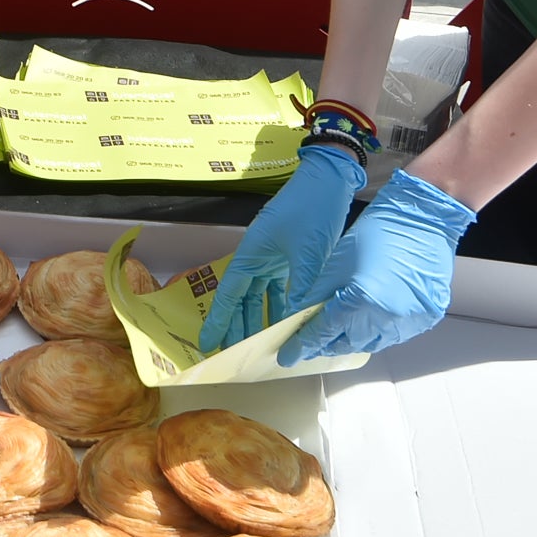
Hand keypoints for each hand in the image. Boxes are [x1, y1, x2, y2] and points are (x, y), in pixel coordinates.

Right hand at [197, 144, 363, 354]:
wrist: (330, 180)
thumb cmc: (312, 210)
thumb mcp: (308, 254)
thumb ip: (301, 290)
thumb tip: (297, 324)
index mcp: (252, 254)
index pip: (228, 295)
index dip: (218, 321)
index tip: (207, 344)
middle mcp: (257, 257)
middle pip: (241, 299)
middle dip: (237, 326)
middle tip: (235, 356)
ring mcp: (273, 257)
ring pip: (260, 295)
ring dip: (259, 319)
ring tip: (260, 347)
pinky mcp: (289, 257)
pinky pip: (278, 288)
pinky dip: (280, 306)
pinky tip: (286, 323)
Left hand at [278, 169, 475, 365]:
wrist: (421, 220)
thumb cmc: (378, 232)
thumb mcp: (336, 263)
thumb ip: (316, 297)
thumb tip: (299, 318)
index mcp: (359, 301)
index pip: (322, 333)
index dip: (302, 345)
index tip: (288, 355)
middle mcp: (386, 319)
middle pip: (347, 343)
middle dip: (327, 343)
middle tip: (313, 340)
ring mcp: (409, 321)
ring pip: (372, 343)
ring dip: (354, 338)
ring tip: (342, 329)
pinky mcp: (426, 319)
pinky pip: (396, 335)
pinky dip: (379, 330)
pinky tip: (371, 318)